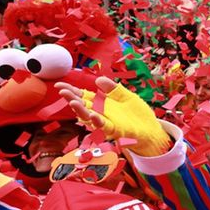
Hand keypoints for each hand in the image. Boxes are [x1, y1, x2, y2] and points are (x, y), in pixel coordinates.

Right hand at [57, 77, 171, 155]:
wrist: (151, 128)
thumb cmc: (137, 113)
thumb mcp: (126, 96)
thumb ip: (113, 89)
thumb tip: (98, 79)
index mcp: (102, 104)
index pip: (83, 96)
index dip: (72, 91)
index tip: (59, 85)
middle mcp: (101, 113)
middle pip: (83, 106)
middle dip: (72, 99)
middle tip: (62, 92)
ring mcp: (107, 122)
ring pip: (89, 117)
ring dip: (81, 111)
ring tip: (73, 102)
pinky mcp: (116, 130)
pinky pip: (104, 126)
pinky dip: (98, 121)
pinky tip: (93, 115)